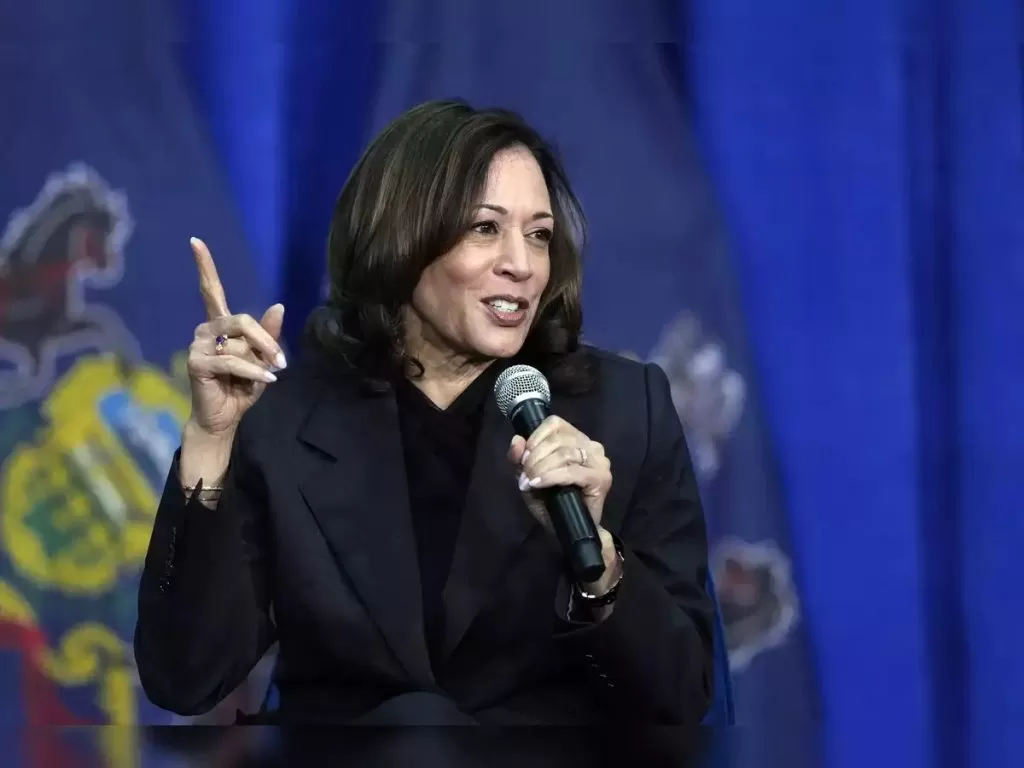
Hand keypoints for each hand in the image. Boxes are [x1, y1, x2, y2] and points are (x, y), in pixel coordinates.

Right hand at [185, 237, 285, 439]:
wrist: (225, 416)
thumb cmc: (242, 386)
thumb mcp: (262, 358)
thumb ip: (268, 334)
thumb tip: (279, 305)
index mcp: (220, 324)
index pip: (210, 290)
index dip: (204, 266)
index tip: (195, 241)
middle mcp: (206, 329)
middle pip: (241, 320)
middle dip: (265, 340)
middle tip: (281, 361)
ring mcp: (197, 345)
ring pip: (239, 343)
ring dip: (259, 361)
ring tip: (268, 375)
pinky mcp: (196, 363)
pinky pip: (232, 360)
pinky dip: (253, 371)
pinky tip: (265, 379)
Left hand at [506, 416, 611, 531]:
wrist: (572, 530)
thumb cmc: (553, 502)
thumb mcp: (529, 476)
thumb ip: (520, 457)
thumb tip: (517, 440)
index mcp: (577, 439)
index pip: (555, 423)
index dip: (535, 437)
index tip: (523, 458)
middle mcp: (592, 446)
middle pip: (557, 439)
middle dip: (534, 457)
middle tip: (524, 476)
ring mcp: (599, 462)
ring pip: (563, 453)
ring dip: (540, 468)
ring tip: (530, 482)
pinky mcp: (601, 478)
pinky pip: (571, 471)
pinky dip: (550, 477)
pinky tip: (538, 484)